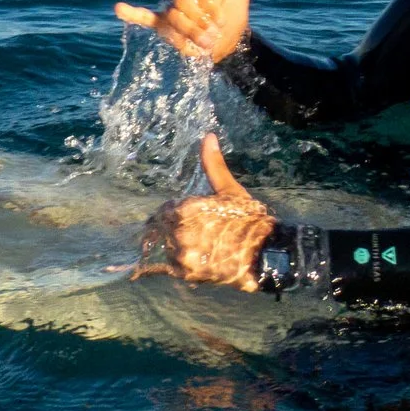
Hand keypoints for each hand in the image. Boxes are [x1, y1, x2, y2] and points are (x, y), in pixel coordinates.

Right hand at [114, 0, 261, 61]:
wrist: (226, 43)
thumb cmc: (232, 14)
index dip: (210, 3)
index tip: (222, 18)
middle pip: (183, 2)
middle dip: (200, 21)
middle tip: (213, 34)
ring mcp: (169, 6)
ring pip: (173, 17)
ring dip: (190, 32)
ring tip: (204, 43)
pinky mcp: (162, 23)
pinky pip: (144, 16)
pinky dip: (132, 13)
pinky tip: (119, 8)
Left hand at [135, 134, 275, 289]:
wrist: (264, 254)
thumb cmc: (248, 219)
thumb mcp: (230, 190)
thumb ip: (213, 165)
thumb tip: (208, 136)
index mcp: (186, 209)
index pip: (164, 210)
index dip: (170, 213)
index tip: (177, 215)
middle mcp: (179, 233)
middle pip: (159, 229)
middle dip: (165, 229)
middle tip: (181, 232)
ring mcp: (181, 255)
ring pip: (161, 248)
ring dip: (165, 247)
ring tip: (181, 247)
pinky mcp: (186, 273)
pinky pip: (161, 269)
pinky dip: (153, 268)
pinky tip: (145, 269)